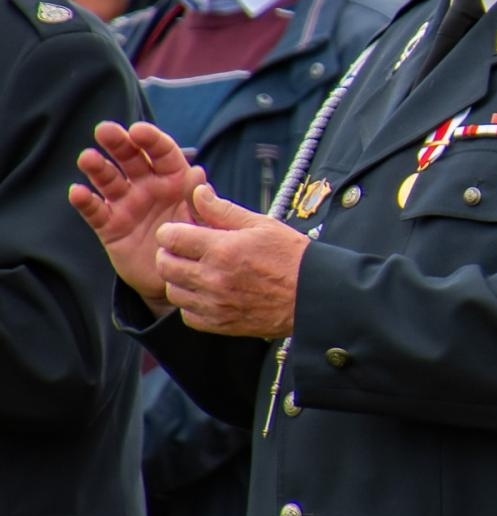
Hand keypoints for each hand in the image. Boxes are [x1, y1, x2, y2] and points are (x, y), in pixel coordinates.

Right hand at [70, 120, 204, 311]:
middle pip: (131, 159)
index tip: (138, 130)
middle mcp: (149, 186)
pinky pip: (96, 211)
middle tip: (105, 130)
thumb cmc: (197, 242)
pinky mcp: (111, 226)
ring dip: (98, 168)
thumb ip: (201, 202)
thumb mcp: (206, 223)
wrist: (179, 275)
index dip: (151, 140)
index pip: (163, 153)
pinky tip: (77, 191)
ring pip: (110, 180)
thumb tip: (199, 175)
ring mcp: (127, 204)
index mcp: (176, 178)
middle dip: (119, 143)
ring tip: (87, 158)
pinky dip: (86, 201)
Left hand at [152, 183, 309, 337]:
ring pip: (172, 291)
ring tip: (196, 271)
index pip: (171, 238)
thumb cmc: (290, 256)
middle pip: (165, 265)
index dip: (171, 231)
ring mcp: (214, 304)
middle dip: (169, 253)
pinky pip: (187, 314)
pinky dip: (191, 303)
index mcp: (222, 248)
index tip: (179, 231)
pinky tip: (207, 292)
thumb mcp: (261, 224)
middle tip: (184, 249)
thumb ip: (223, 210)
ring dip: (178, 279)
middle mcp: (212, 278)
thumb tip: (198, 192)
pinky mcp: (219, 323)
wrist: (312, 295)